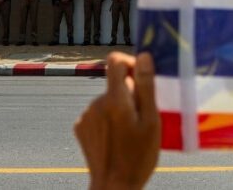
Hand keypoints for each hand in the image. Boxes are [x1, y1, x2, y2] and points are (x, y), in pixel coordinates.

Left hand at [74, 52, 160, 189]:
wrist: (114, 187)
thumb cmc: (138, 156)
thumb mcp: (151, 121)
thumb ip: (146, 86)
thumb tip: (143, 56)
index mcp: (114, 99)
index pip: (115, 61)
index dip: (130, 62)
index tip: (143, 77)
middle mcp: (96, 103)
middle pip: (115, 83)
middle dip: (131, 93)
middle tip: (144, 117)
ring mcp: (86, 116)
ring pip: (109, 99)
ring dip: (120, 108)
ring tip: (131, 132)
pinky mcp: (81, 127)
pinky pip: (99, 113)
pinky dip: (109, 119)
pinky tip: (117, 138)